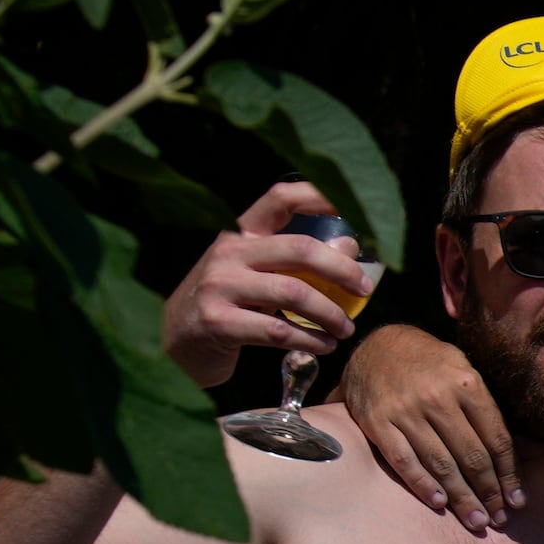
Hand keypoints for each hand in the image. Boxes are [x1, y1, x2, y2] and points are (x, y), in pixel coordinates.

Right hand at [158, 184, 376, 388]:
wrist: (179, 341)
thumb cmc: (231, 303)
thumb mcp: (260, 275)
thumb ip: (299, 261)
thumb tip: (351, 246)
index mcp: (240, 233)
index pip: (280, 199)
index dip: (319, 197)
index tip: (352, 207)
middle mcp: (227, 253)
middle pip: (300, 249)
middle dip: (342, 270)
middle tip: (365, 290)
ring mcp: (219, 286)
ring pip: (294, 292)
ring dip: (331, 314)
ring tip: (345, 329)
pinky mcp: (218, 322)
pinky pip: (279, 330)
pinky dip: (311, 340)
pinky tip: (326, 346)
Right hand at [343, 319, 520, 532]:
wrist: (374, 344)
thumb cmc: (428, 362)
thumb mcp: (462, 367)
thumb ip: (483, 405)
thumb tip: (508, 456)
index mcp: (466, 383)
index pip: (497, 440)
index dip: (508, 475)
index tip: (516, 500)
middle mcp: (437, 398)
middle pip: (472, 457)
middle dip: (488, 493)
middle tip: (498, 519)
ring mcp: (405, 411)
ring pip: (441, 464)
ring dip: (462, 498)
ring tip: (476, 521)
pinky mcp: (377, 422)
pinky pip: (404, 461)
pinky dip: (422, 485)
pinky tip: (439, 503)